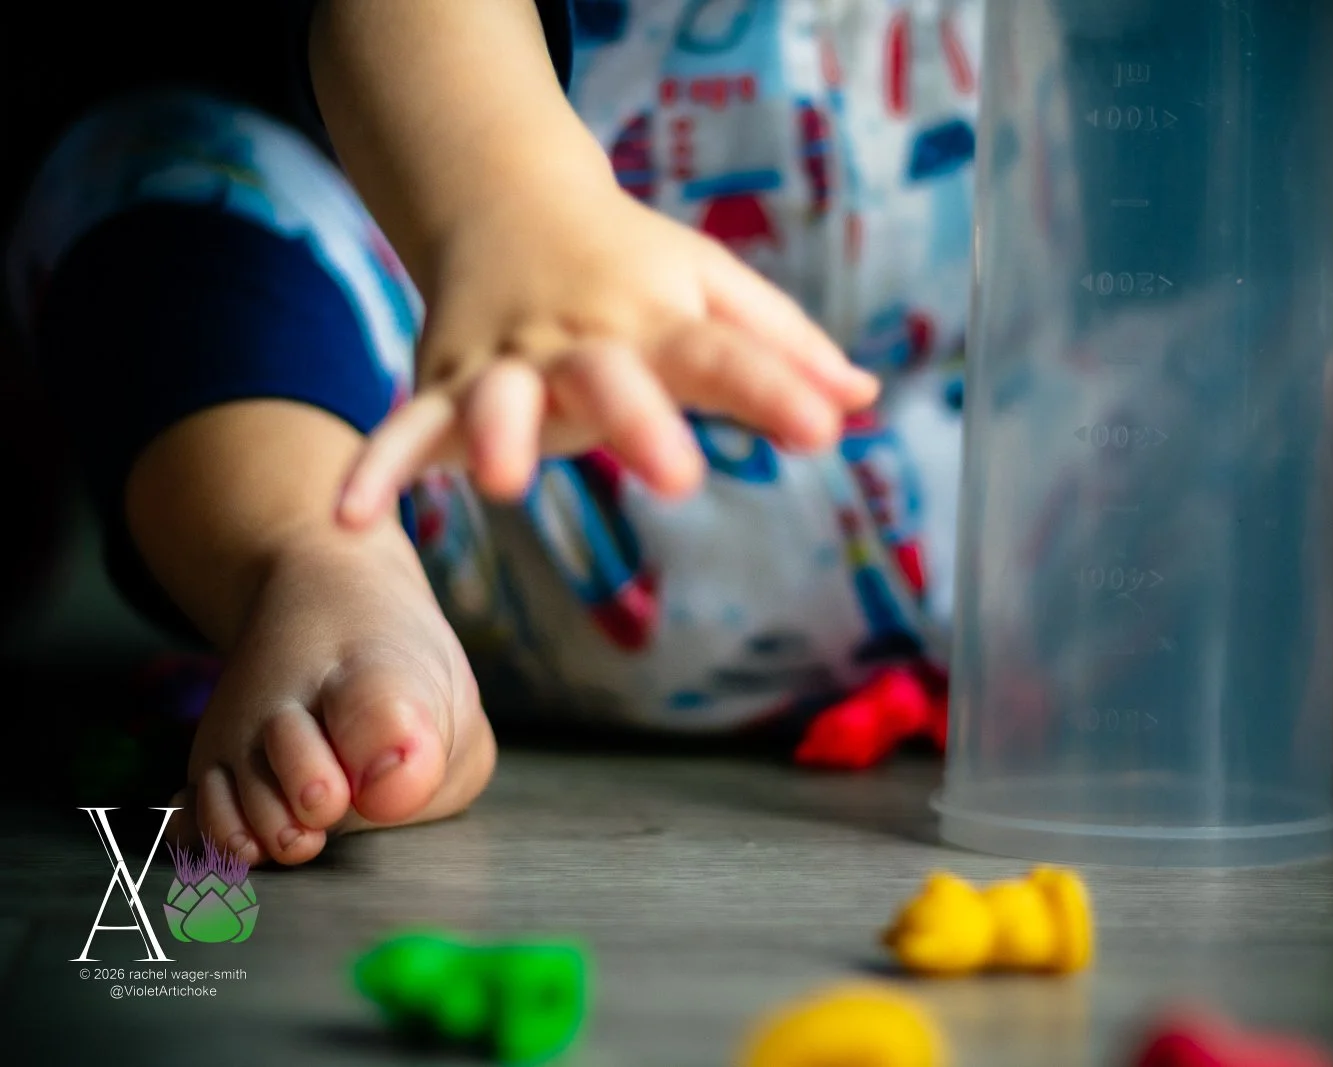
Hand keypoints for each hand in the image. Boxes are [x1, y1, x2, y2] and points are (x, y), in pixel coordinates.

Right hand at [335, 183, 878, 527]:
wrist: (512, 203)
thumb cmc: (632, 263)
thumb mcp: (716, 289)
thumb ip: (785, 350)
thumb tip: (866, 401)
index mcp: (661, 316)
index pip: (725, 355)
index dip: (775, 391)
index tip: (824, 428)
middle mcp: (584, 337)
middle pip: (611, 376)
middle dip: (639, 422)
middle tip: (676, 474)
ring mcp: (509, 359)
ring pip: (498, 395)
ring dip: (497, 433)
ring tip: (501, 480)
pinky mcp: (446, 381)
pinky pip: (406, 425)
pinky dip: (376, 467)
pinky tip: (350, 519)